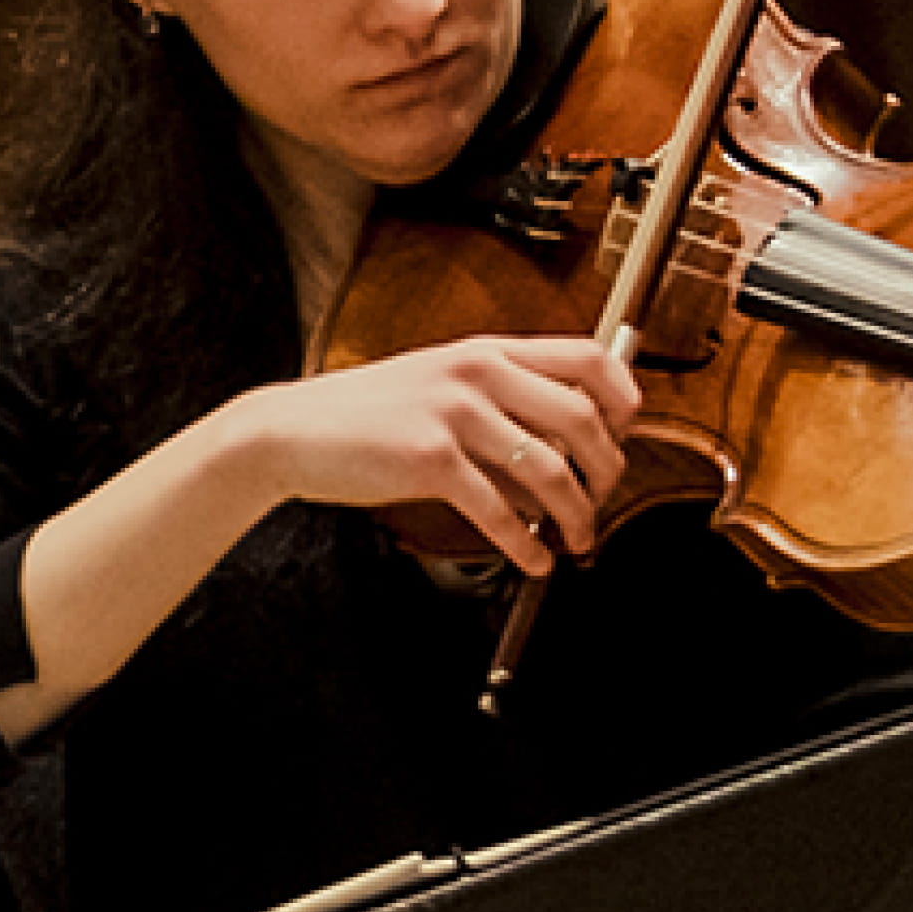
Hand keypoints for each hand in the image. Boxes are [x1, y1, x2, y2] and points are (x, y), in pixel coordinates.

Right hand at [237, 333, 638, 575]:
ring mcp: (453, 414)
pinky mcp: (429, 460)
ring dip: (576, 512)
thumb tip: (552, 464)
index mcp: (485, 351)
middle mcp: (477, 373)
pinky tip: (531, 559)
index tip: (624, 436)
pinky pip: (498, 508)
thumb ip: (495, 407)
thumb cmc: (358, 416)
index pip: (589, 358)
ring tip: (576, 538)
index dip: (625, 399)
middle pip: (584, 417)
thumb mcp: (435, 387)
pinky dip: (524, 543)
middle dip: (608, 469)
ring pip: (550, 467)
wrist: (287, 432)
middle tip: (602, 500)